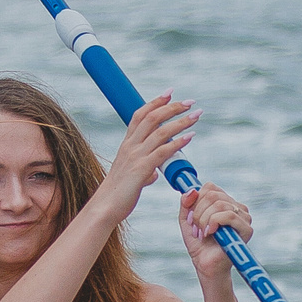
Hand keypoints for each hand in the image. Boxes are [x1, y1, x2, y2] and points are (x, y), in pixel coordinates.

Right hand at [95, 92, 197, 221]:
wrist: (105, 207)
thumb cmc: (118, 195)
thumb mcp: (131, 177)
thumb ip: (144, 171)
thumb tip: (153, 173)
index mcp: (126, 144)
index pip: (140, 115)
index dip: (155, 102)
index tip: (170, 93)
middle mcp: (130, 146)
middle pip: (152, 117)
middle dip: (172, 107)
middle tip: (190, 102)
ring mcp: (135, 156)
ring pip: (160, 131)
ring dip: (181, 121)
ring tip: (196, 115)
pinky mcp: (141, 168)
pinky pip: (162, 151)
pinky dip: (178, 142)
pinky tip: (190, 136)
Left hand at [180, 180, 251, 278]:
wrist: (205, 265)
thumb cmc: (199, 244)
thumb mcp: (187, 220)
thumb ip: (186, 203)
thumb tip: (193, 191)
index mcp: (225, 202)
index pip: (210, 187)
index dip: (196, 201)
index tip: (192, 219)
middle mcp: (236, 207)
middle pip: (213, 195)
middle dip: (198, 212)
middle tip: (196, 229)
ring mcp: (243, 217)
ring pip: (220, 204)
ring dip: (204, 219)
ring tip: (202, 233)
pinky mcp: (247, 229)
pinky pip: (228, 215)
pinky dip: (214, 222)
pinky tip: (210, 233)